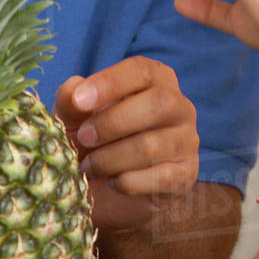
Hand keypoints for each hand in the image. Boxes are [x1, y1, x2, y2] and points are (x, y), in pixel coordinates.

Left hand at [53, 57, 198, 231]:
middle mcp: (180, 106)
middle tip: (83, 138)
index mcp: (157, 80)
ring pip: (153, 145)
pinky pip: (160, 178)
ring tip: (89, 166)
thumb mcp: (74, 118)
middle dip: (112, 123)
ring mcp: (187, 141)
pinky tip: (112, 181)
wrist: (103, 188)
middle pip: (158, 103)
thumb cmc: (92, 140)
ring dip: (111, 158)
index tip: (79, 101)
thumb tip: (75, 88)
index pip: (142, 71)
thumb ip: (71, 100)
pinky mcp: (187, 174)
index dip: (110, 83)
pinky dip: (128, 182)